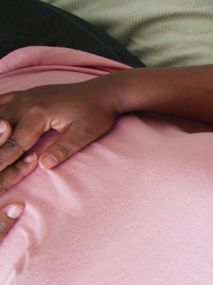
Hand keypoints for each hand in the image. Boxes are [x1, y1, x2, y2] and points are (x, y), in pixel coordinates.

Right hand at [0, 77, 122, 191]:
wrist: (104, 92)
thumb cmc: (98, 114)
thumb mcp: (86, 133)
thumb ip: (64, 148)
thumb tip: (44, 165)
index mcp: (39, 114)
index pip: (15, 142)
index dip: (2, 160)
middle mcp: (25, 103)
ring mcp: (23, 97)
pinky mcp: (25, 95)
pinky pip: (1, 102)